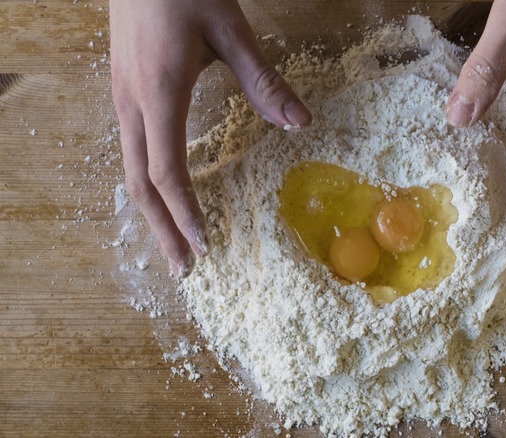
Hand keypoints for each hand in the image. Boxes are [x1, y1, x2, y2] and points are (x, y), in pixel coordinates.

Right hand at [110, 0, 310, 276]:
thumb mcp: (229, 30)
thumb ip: (263, 80)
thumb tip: (300, 124)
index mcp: (158, 94)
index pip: (166, 170)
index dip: (185, 213)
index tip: (206, 247)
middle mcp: (132, 104)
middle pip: (140, 184)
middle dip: (161, 231)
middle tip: (184, 271)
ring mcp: (123, 99)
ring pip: (131, 170)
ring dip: (152, 213)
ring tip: (173, 244)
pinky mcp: (126, 91)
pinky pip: (132, 150)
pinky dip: (148, 186)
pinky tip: (164, 196)